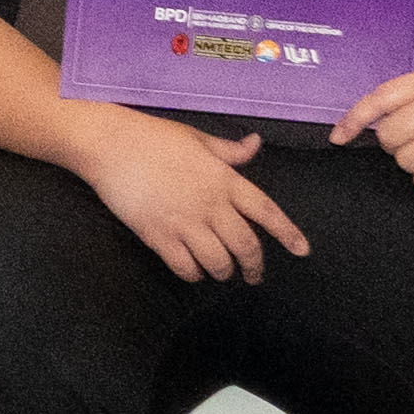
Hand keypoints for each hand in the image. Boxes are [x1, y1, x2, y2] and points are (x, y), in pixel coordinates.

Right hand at [70, 107, 305, 282]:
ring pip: (218, 262)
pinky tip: (193, 271)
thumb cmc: (154, 137)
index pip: (266, 211)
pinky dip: (193, 274)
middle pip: (246, 245)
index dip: (288, 233)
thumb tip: (254, 144)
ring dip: (224, 272)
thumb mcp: (198, 139)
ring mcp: (185, 222)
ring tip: (222, 272)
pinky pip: (185, 266)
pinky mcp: (158, 236)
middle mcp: (210, 204)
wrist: (111, 145)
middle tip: (254, 276)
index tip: (302, 250)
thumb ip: (229, 151)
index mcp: (224, 179)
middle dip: (255, 266)